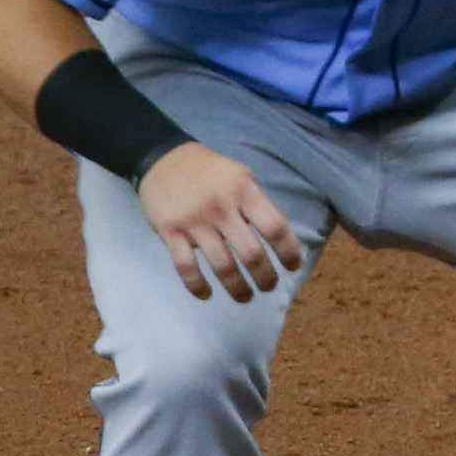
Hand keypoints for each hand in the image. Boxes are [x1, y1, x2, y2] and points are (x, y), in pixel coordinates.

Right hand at [138, 144, 303, 302]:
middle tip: (269, 287)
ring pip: (222, 265)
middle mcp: (222, 208)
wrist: (163, 159)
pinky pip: (185, 266)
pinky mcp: (170, 232)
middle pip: (251, 253)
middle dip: (265, 277)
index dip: (289, 251)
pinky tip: (206, 295)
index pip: (275, 227)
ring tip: (245, 297)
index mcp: (244, 191)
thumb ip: (258, 204)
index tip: (293, 266)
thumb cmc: (211, 171)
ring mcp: (194, 222)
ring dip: (237, 288)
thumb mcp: (242, 177)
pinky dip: (197, 285)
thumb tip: (280, 238)